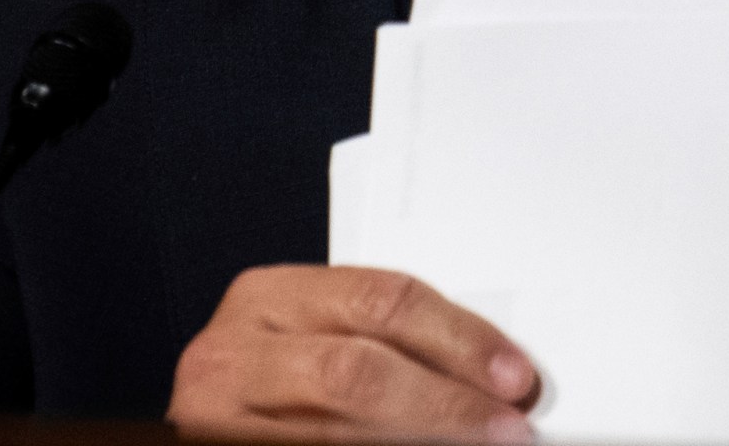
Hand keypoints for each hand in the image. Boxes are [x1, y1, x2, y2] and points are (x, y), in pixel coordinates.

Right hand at [170, 265, 540, 441]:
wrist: (216, 423)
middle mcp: (231, 354)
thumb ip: (386, 341)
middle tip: (505, 423)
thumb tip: (489, 370)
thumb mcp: (314, 337)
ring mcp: (217, 417)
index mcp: (266, 298)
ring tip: (476, 444)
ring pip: (338, 432)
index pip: (379, 301)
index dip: (457, 338)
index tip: (512, 373)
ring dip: (422, 439)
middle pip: (358, 370)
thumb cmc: (273, 380)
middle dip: (444, 401)